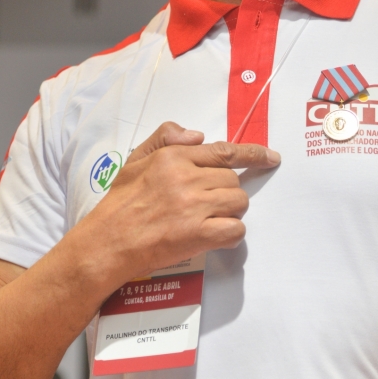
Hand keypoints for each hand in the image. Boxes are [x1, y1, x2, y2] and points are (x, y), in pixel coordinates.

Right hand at [75, 121, 280, 292]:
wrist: (107, 243)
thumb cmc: (119, 203)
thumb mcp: (135, 159)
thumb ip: (164, 138)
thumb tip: (198, 135)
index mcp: (173, 158)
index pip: (224, 151)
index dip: (252, 154)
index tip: (270, 157)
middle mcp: (186, 178)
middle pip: (233, 180)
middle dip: (226, 192)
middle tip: (206, 203)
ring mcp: (193, 207)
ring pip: (238, 202)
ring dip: (229, 212)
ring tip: (207, 219)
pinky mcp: (197, 234)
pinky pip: (235, 230)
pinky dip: (230, 234)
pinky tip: (213, 236)